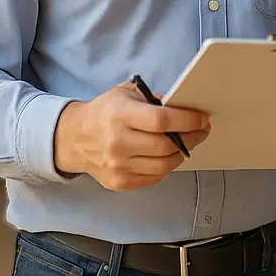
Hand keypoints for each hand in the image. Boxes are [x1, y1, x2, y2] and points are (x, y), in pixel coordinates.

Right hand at [53, 82, 209, 190]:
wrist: (74, 139)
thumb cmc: (104, 113)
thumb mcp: (126, 93)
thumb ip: (153, 98)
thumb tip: (183, 107)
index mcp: (119, 115)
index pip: (162, 121)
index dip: (187, 120)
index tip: (202, 119)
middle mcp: (117, 142)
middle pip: (166, 145)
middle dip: (191, 137)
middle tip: (201, 131)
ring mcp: (117, 165)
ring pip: (163, 165)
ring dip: (182, 154)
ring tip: (187, 143)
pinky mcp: (118, 182)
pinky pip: (153, 177)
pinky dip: (166, 167)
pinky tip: (168, 155)